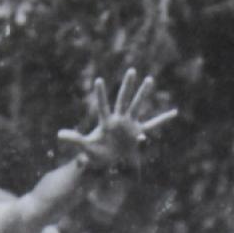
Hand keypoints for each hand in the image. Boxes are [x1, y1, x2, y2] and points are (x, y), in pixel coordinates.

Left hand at [57, 68, 177, 172]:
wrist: (106, 162)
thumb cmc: (94, 153)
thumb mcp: (85, 147)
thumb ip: (74, 139)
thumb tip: (59, 135)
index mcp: (106, 122)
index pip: (103, 106)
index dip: (100, 95)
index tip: (98, 80)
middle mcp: (119, 120)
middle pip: (123, 100)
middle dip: (128, 86)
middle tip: (131, 71)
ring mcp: (130, 125)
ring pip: (138, 106)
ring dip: (143, 94)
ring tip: (149, 79)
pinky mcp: (138, 133)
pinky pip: (153, 125)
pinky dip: (163, 119)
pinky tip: (174, 112)